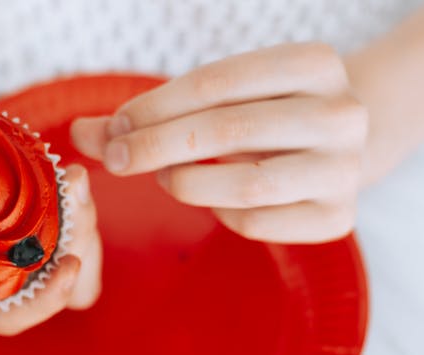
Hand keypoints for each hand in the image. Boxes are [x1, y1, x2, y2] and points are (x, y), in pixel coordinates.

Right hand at [0, 111, 101, 335]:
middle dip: (79, 248)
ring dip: (81, 218)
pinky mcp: (19, 200)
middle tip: (81, 206)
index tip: (68, 265)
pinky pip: (59, 208)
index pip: (11, 315)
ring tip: (78, 179)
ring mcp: (8, 234)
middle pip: (51, 281)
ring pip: (63, 243)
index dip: (44, 302)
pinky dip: (69, 194)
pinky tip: (72, 169)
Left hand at [71, 43, 367, 242]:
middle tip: (118, 159)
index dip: (156, 106)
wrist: (337, 145)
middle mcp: (343, 113)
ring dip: (188, 182)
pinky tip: (211, 197)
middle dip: (158, 145)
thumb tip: (77, 133)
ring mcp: (345, 168)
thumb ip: (147, 116)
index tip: (116, 127)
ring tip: (166, 178)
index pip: (218, 82)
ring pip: (248, 183)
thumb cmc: (261, 112)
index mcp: (316, 63)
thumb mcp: (216, 98)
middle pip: (230, 130)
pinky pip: (258, 222)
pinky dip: (220, 212)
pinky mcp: (336, 217)